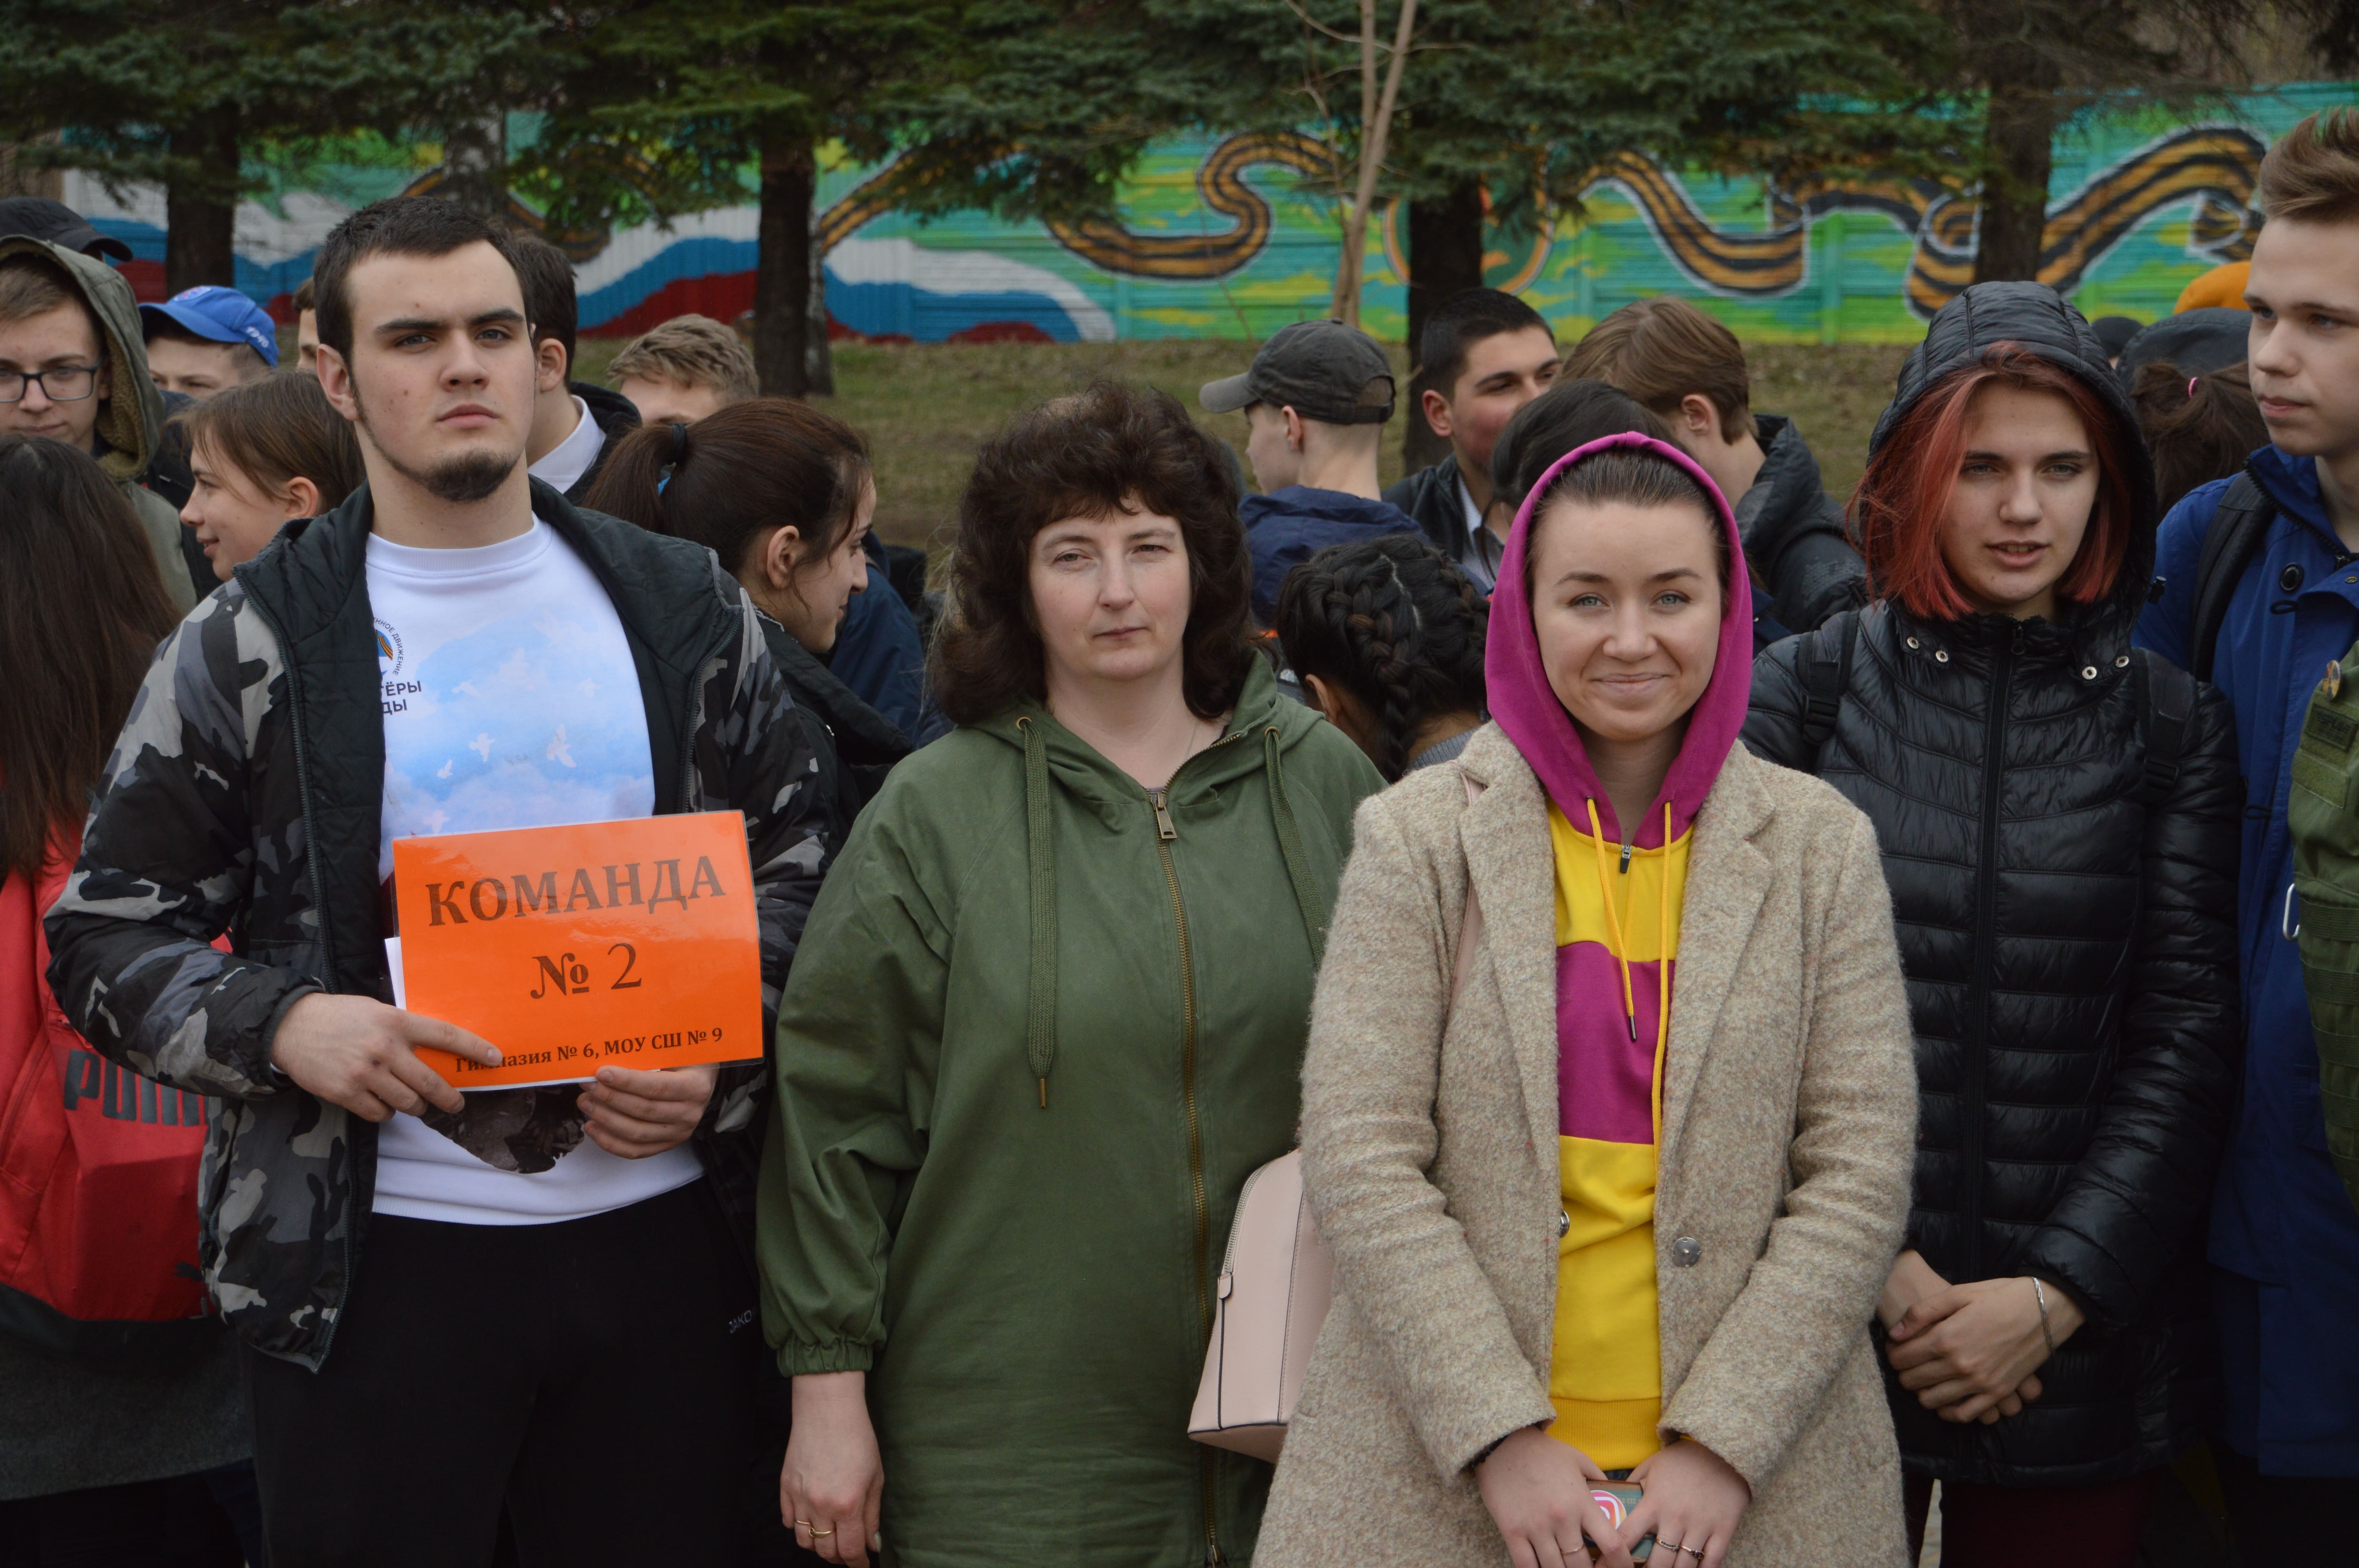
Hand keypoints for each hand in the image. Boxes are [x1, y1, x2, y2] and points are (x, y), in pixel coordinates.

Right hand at [269, 992, 500, 1119]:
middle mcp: (384, 1048)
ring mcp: (365, 1073)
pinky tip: (382, 1102)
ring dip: (415, 1106)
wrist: (291, 1026)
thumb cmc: (340, 1016)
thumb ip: (404, 1028)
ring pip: (408, 1103)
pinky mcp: (345, 1093)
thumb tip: (436, 1048)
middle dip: (449, 1098)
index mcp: (396, 1022)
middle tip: (455, 1103)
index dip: (473, 1048)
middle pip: (430, 1082)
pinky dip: (385, 1112)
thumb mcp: (377, 1011)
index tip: (494, 1058)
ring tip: (413, 1101)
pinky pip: (380, 1113)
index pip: (445, 1036)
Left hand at [576, 1063, 716, 1157]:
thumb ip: (651, 1054)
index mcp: (695, 1087)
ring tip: (586, 1103)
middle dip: (609, 1097)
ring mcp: (678, 1133)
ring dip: (605, 1118)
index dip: (627, 1081)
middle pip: (643, 1110)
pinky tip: (592, 1126)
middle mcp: (689, 1114)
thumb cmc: (685, 1062)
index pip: (656, 1087)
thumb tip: (611, 1053)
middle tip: (587, 1085)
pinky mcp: (665, 1145)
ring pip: (635, 1133)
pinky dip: (609, 1141)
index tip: (601, 1073)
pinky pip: (634, 1150)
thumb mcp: (676, 1051)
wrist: (703, 1082)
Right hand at [783, 1371, 882, 1565]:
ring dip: (818, 1545)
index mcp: (848, 1504)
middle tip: (849, 1549)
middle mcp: (821, 1506)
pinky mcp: (784, 1488)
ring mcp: (799, 1498)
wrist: (827, 1409)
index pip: (850, 1550)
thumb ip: (872, 1515)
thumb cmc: (858, 1438)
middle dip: (839, 1556)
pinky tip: (813, 1519)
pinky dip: (800, 1527)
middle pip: (825, 1551)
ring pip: (804, 1541)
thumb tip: (872, 1544)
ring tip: (831, 1536)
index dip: (858, 1563)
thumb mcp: (875, 1477)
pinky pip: (788, 1522)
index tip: (863, 1564)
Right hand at [1475, 1427, 1626, 1567]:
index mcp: (1582, 1502)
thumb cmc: (1542, 1451)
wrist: (1501, 1442)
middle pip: (1582, 1566)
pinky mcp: (1512, 1531)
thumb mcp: (1578, 1459)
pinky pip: (1526, 1566)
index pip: (1612, 1544)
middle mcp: (1562, 1518)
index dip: (1622, 1564)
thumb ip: (1599, 1479)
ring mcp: (1535, 1527)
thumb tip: (1615, 1495)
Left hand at [1624, 1438, 1750, 1567]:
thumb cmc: (1685, 1459)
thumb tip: (1615, 1496)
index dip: (1615, 1554)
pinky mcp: (1723, 1529)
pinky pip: (1712, 1560)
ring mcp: (1700, 1526)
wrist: (1724, 1449)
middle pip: (1658, 1561)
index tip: (1609, 1563)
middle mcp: (1675, 1518)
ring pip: (1685, 1566)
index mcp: (1653, 1502)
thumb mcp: (1653, 1464)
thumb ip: (1634, 1482)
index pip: (1627, 1536)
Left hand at [1880, 1253, 2036, 1422]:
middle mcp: (1960, 1365)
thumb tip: (1895, 1334)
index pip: (1901, 1358)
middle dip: (1902, 1372)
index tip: (1895, 1349)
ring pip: (1932, 1401)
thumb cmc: (1998, 1296)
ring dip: (1921, 1391)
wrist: (2045, 1309)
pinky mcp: (1997, 1393)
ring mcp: (1980, 1382)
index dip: (1892, 1354)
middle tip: (1905, 1363)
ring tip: (1923, 1378)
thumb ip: (1921, 1313)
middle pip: (1913, 1381)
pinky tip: (1943, 1399)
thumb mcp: (1957, 1293)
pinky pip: (1964, 1414)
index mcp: (1946, 1338)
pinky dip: (1948, 1410)